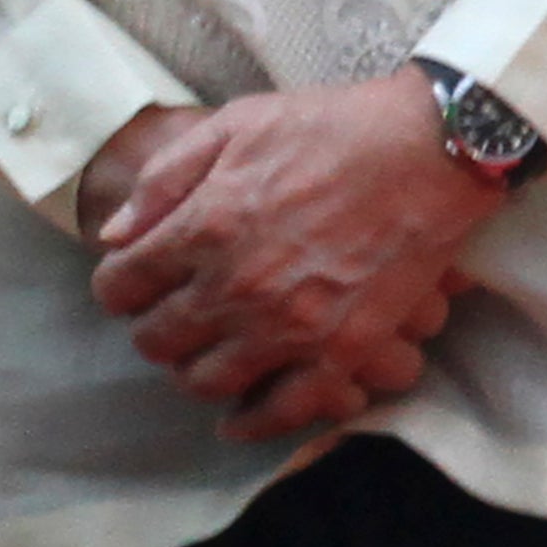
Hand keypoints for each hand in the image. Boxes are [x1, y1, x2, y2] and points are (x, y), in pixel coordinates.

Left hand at [87, 74, 488, 442]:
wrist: (429, 148)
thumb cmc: (330, 127)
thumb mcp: (234, 124)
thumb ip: (164, 179)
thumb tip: (116, 233)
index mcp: (204, 226)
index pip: (121, 285)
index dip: (117, 284)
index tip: (130, 281)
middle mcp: (237, 286)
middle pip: (156, 340)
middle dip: (151, 328)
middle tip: (167, 315)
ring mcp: (289, 326)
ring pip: (206, 382)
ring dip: (193, 371)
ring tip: (203, 355)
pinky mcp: (341, 351)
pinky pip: (282, 411)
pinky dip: (252, 423)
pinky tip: (236, 421)